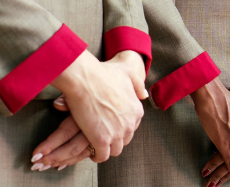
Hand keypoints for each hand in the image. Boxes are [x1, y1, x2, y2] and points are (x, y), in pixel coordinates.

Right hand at [32, 50, 145, 167]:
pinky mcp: (102, 140)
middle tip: (103, 136)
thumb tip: (144, 95)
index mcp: (137, 110)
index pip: (133, 127)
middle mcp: (130, 124)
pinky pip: (102, 156)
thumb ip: (138, 84)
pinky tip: (91, 151)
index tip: (112, 127)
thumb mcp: (127, 73)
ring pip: (115, 150)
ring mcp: (117, 133)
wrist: (85, 79)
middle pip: (125, 140)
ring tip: (97, 145)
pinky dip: (97, 155)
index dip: (121, 127)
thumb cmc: (103, 74)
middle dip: (115, 139)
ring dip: (107, 149)